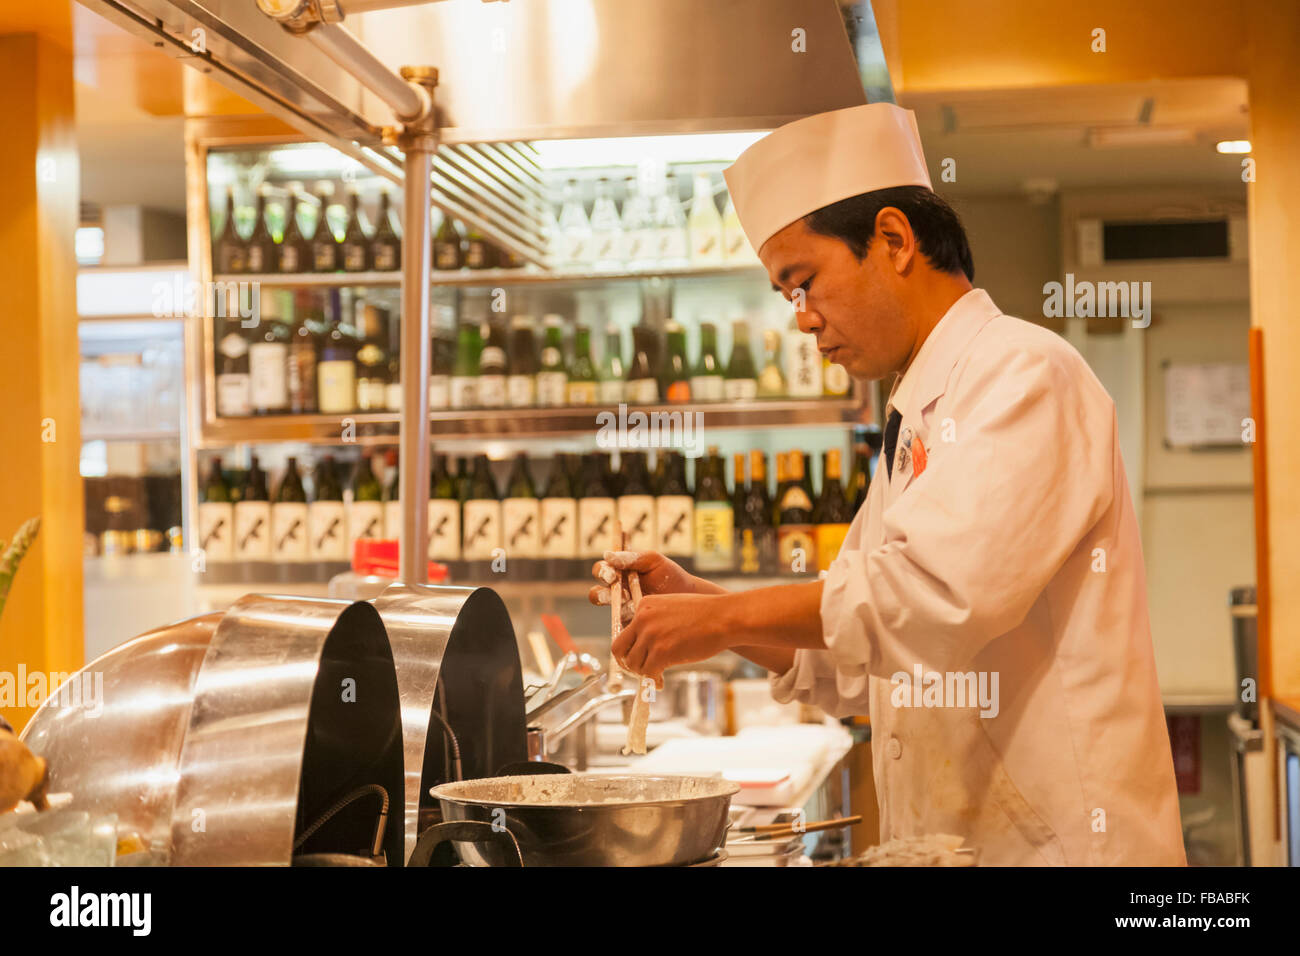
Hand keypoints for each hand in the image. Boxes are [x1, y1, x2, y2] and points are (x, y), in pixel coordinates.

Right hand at [589, 549, 694, 622]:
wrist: (688, 598)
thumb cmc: (670, 576)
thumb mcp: (653, 561)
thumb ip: (632, 558)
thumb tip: (608, 555)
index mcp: (619, 572)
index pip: (601, 570)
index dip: (602, 573)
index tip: (613, 575)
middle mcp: (616, 591)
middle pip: (597, 593)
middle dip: (601, 594)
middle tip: (618, 593)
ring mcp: (622, 609)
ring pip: (608, 614)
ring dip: (613, 609)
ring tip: (629, 605)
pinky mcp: (629, 625)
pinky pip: (619, 628)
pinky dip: (623, 625)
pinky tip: (636, 620)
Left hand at [611, 592, 729, 683]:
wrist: (724, 618)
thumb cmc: (706, 614)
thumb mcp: (672, 607)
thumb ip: (656, 620)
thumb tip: (646, 644)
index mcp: (644, 605)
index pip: (626, 631)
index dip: (632, 647)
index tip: (642, 656)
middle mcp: (642, 619)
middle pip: (619, 648)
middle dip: (628, 662)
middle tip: (639, 670)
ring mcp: (651, 635)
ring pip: (633, 663)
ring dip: (642, 673)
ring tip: (655, 676)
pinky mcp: (661, 652)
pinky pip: (647, 673)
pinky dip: (652, 681)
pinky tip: (660, 682)